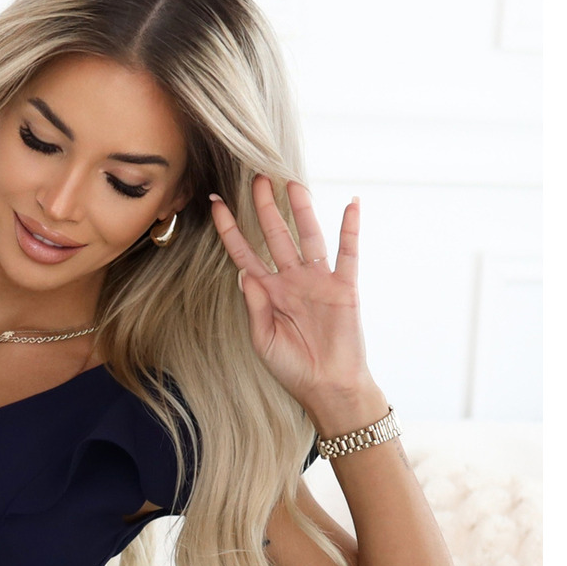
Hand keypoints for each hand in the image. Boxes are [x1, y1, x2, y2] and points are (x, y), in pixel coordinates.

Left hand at [208, 176, 381, 431]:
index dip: (231, 230)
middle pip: (276, 236)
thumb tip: (243, 272)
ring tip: (292, 183)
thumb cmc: (293, 368)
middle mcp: (292, 280)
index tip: (216, 204)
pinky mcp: (344, 287)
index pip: (245, 254)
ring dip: (301, 209)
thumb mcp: (263, 340)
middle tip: (256, 178)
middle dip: (265, 208)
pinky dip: (349, 229)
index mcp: (268, 293)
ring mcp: (318, 281)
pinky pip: (347, 253)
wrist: (327, 387)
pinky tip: (350, 205)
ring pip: (308, 236)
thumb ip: (254, 306)